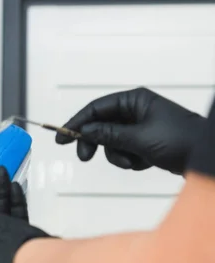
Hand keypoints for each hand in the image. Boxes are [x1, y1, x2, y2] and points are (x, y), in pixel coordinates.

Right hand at [56, 87, 205, 174]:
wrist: (206, 159)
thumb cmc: (179, 141)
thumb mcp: (138, 138)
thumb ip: (108, 134)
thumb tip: (84, 131)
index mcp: (134, 100)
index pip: (96, 108)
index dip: (77, 122)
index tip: (61, 137)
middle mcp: (135, 110)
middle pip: (100, 125)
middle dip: (95, 142)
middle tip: (84, 157)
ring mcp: (140, 127)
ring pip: (111, 141)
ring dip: (118, 155)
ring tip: (133, 162)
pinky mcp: (144, 142)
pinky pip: (124, 151)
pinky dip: (130, 159)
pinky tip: (144, 162)